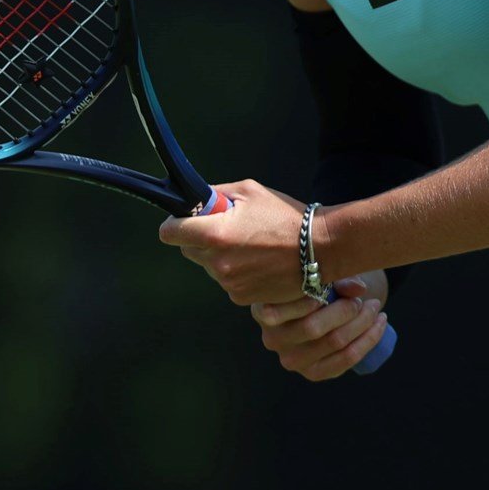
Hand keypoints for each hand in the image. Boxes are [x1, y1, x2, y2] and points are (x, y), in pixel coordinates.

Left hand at [156, 179, 308, 305]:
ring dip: (220, 256)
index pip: (169, 233)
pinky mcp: (242, 298)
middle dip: (200, 238)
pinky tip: (258, 261)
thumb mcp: (250, 192)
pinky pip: (227, 281)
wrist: (319, 249)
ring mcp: (229, 283)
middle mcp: (217, 262)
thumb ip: (217, 194)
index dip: (175, 224)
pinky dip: (236, 272)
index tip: (185, 220)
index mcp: (215, 234)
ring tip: (251, 245)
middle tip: (227, 228)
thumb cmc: (285, 216)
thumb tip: (198, 200)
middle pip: (188, 250)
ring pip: (209, 266)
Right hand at [249, 273, 391, 381]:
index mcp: (263, 311)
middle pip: (312, 328)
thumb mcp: (317, 273)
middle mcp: (272, 339)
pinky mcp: (313, 373)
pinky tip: (380, 324)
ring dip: (362, 323)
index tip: (328, 288)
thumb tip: (358, 289)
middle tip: (362, 298)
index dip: (305, 300)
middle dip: (345, 310)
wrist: (318, 307)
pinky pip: (346, 360)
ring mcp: (291, 360)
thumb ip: (334, 275)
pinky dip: (368, 340)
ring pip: (334, 342)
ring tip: (375, 307)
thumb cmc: (312, 283)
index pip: (275, 312)